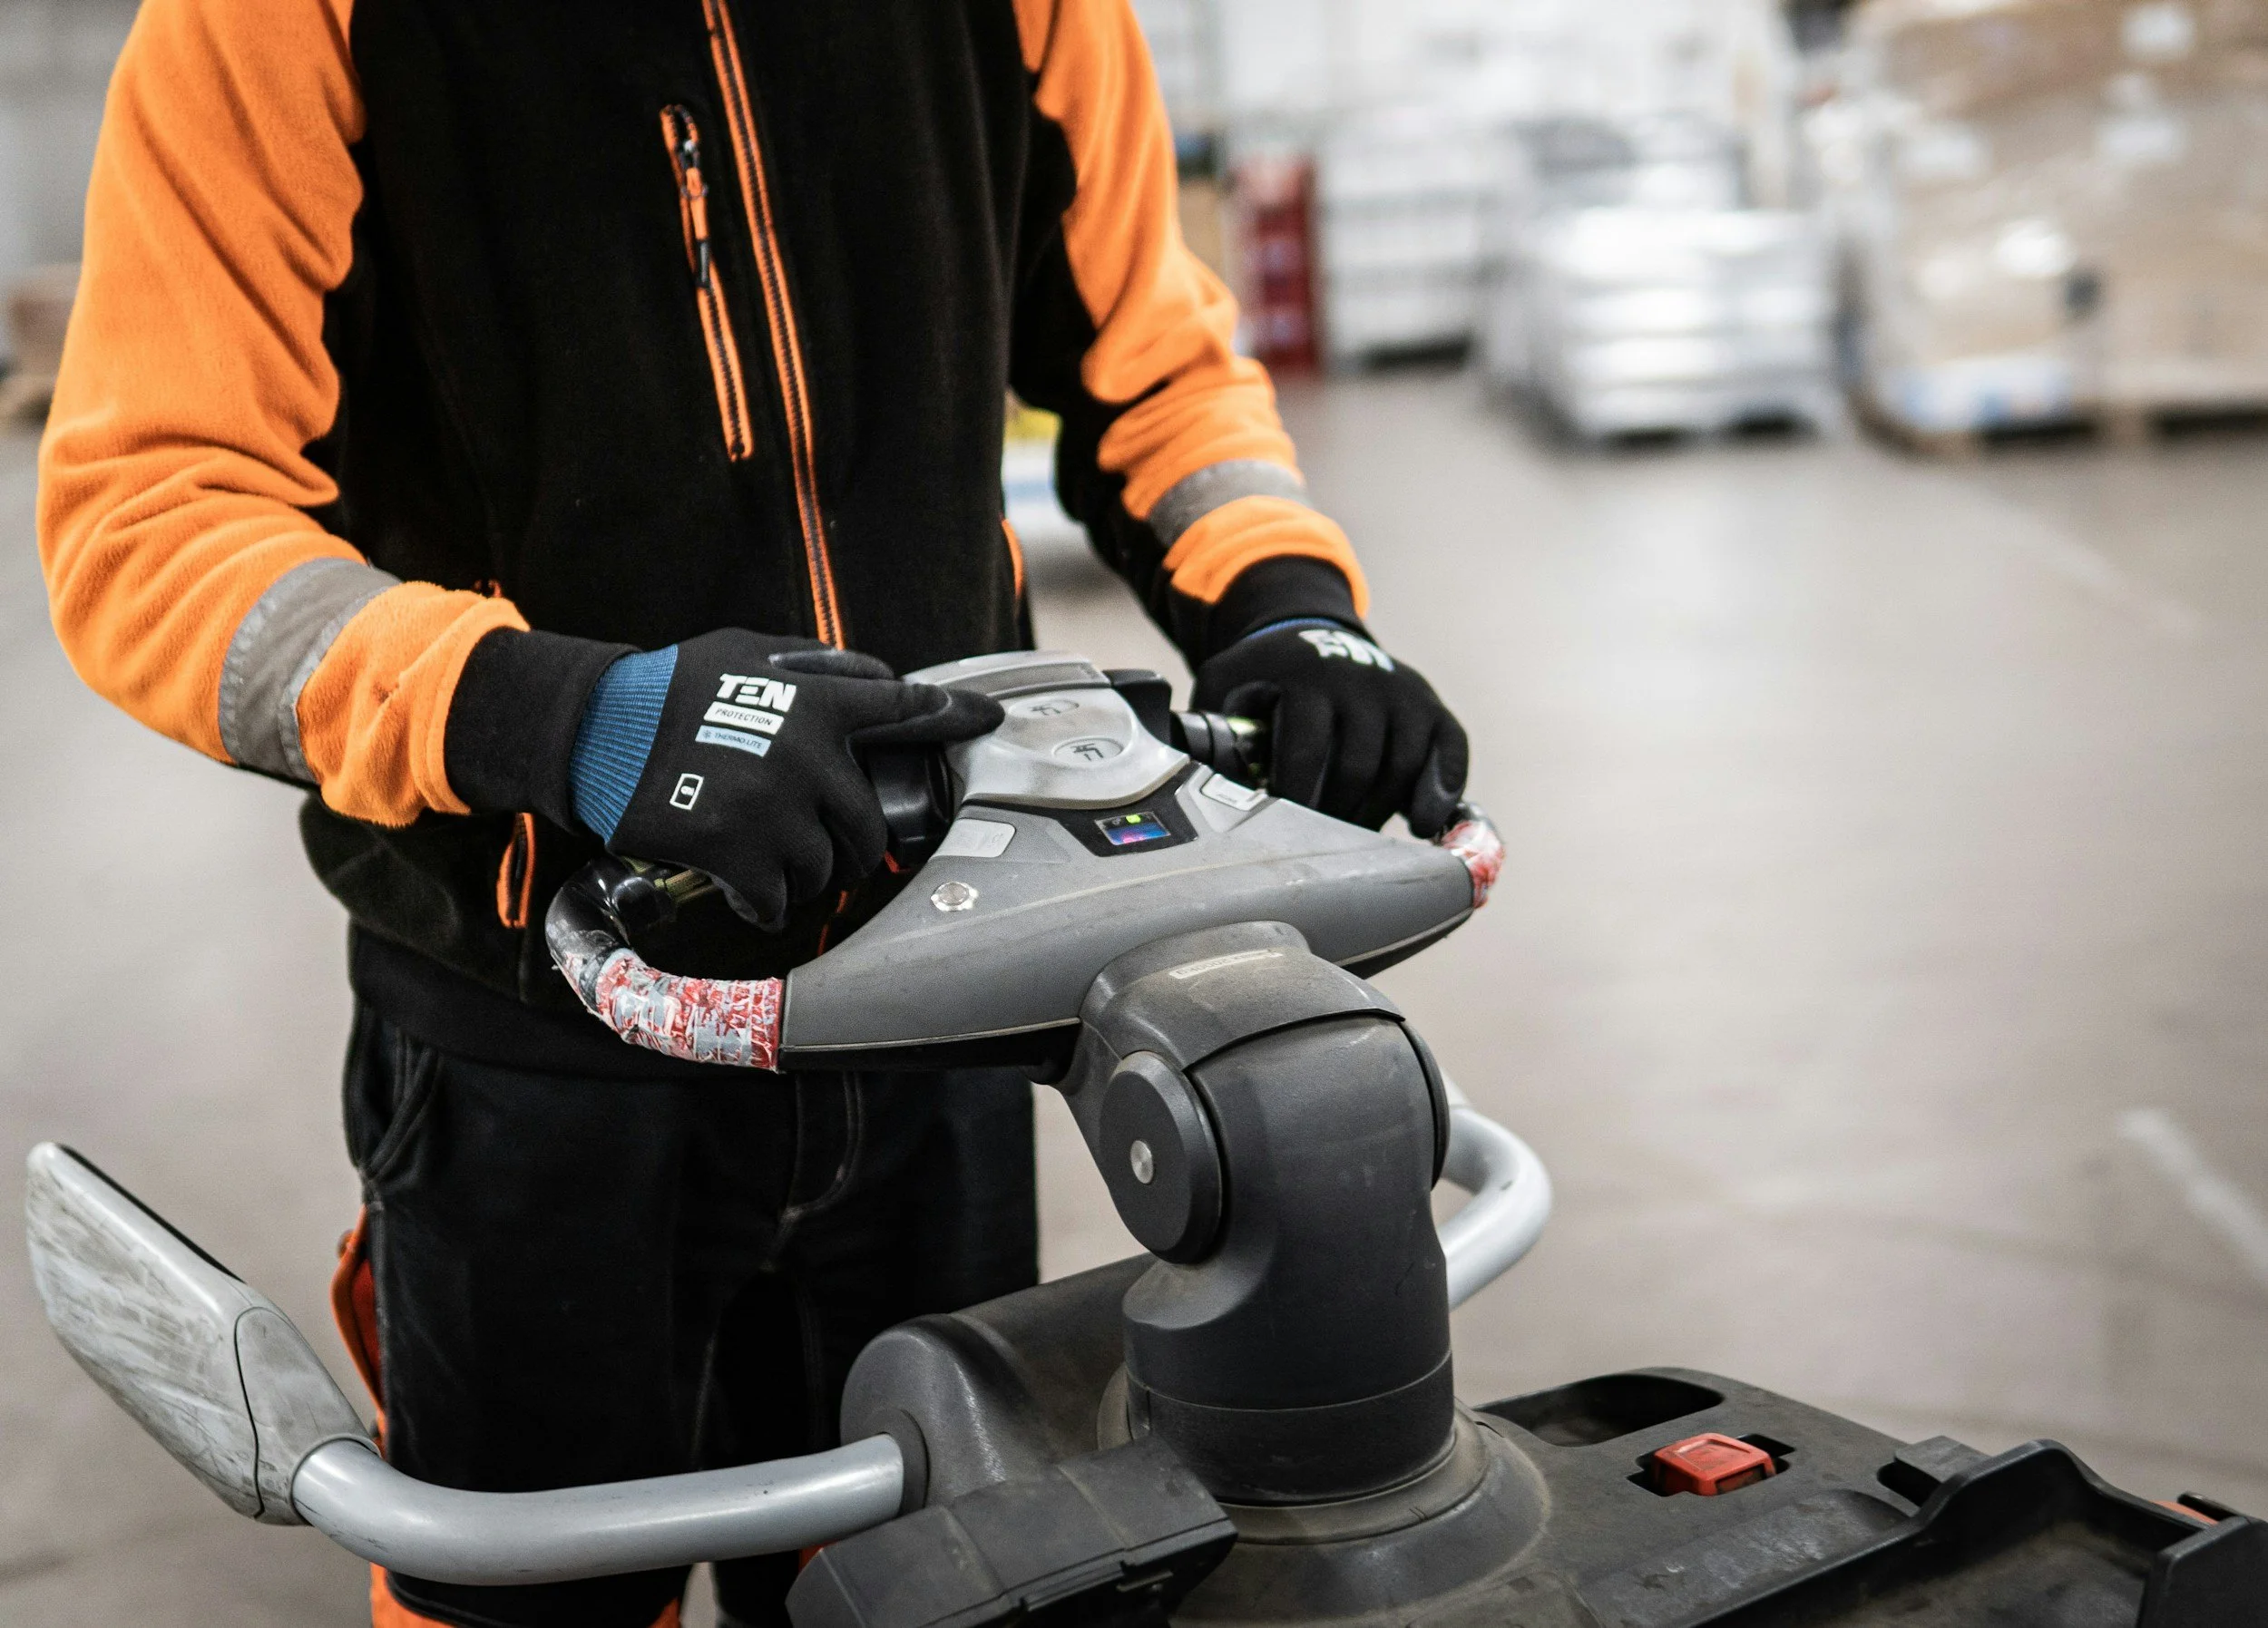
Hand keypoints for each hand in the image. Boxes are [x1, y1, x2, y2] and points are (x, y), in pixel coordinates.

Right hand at [573, 630, 1000, 924]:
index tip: (990, 720)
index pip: (904, 706)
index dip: (954, 714)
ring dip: (801, 875)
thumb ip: (814, 666)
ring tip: (763, 857)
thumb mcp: (744, 651)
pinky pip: (777, 900)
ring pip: (826, 871)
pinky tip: (739, 886)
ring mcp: (775, 806)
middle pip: (870, 828)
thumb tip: (876, 676)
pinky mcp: (737, 851)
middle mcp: (808, 754)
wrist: (593, 730)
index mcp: (815, 700)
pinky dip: (762, 902)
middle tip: (819, 847)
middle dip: (851, 848)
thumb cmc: (668, 690)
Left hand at [1193, 622, 1467, 836]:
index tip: (1286, 833)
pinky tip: (1424, 824)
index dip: (1298, 801)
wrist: (1311, 632)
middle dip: (1339, 815)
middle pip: (1359, 767)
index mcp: (1306, 678)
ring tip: (1356, 840)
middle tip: (1321, 847)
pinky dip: (1443, 790)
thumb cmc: (1262, 675)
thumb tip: (1176, 779)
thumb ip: (1207, 724)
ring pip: (1403, 767)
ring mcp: (1403, 692)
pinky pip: (1451, 751)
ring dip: (1379, 812)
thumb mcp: (1224, 683)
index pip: (1308, 751)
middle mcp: (1362, 681)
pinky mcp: (1433, 706)